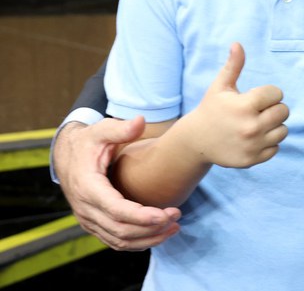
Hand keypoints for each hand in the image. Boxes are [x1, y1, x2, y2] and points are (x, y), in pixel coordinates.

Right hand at [53, 117, 181, 249]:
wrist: (67, 156)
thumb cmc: (88, 141)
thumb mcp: (101, 130)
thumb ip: (120, 128)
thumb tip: (140, 121)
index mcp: (88, 187)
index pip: (116, 210)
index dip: (141, 216)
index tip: (165, 214)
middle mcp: (85, 209)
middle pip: (120, 230)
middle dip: (150, 228)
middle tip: (176, 217)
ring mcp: (88, 220)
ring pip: (118, 241)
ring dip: (147, 239)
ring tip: (174, 228)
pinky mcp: (94, 225)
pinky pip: (115, 241)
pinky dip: (137, 242)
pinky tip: (158, 233)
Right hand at [181, 42, 288, 167]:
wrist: (196, 141)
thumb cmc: (211, 109)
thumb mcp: (220, 86)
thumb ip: (233, 65)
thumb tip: (237, 44)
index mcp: (245, 106)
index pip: (277, 94)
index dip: (269, 93)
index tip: (256, 97)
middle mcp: (251, 127)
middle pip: (284, 111)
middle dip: (274, 108)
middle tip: (258, 110)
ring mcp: (252, 145)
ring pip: (283, 130)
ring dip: (274, 126)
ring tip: (258, 123)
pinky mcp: (253, 160)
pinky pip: (276, 148)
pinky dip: (269, 142)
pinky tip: (254, 138)